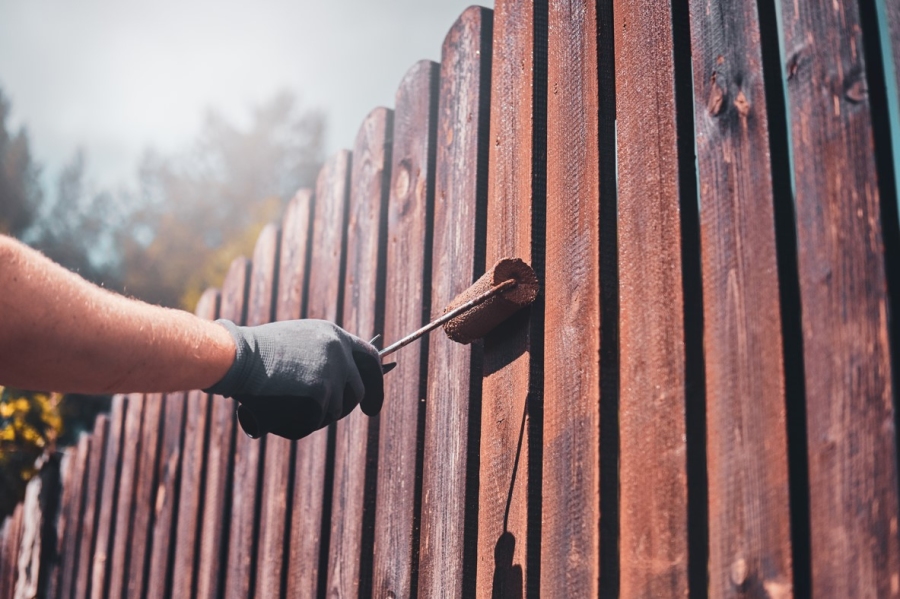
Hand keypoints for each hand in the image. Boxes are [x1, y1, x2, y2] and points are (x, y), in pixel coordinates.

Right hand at [204, 319, 383, 439]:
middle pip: (357, 391)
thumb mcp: (297, 343)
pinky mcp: (321, 394)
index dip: (375, 382)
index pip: (369, 358)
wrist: (237, 357)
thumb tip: (336, 384)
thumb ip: (320, 356)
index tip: (371, 404)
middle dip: (349, 408)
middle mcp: (339, 352)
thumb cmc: (255, 353)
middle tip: (329, 417)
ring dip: (316, 416)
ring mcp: (332, 373)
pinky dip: (300, 423)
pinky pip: (316, 420)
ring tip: (286, 405)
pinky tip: (280, 412)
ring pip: (335, 410)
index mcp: (334, 335)